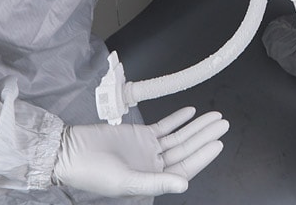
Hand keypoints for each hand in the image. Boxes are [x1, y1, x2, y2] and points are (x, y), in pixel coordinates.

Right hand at [52, 106, 228, 196]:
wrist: (72, 151)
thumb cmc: (94, 173)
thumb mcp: (126, 181)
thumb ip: (156, 182)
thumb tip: (184, 184)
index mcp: (153, 180)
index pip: (185, 168)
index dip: (202, 156)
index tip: (218, 143)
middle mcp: (155, 165)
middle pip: (186, 149)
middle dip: (204, 136)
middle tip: (222, 123)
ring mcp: (149, 149)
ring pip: (178, 136)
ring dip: (195, 126)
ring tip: (213, 116)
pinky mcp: (140, 134)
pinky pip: (164, 126)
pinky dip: (177, 119)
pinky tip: (191, 111)